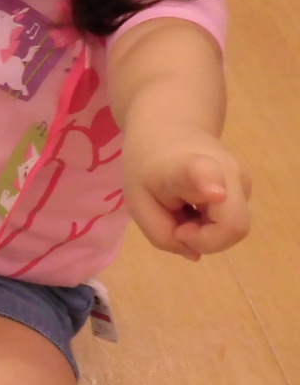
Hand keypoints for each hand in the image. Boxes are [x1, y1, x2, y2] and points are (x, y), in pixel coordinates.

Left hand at [124, 136, 250, 259]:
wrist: (168, 131)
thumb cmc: (147, 166)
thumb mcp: (138, 203)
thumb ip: (161, 234)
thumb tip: (195, 254)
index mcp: (187, 167)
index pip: (203, 173)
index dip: (209, 186)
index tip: (215, 194)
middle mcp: (226, 172)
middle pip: (232, 226)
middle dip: (202, 241)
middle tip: (177, 225)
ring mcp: (242, 180)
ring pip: (233, 229)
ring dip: (204, 233)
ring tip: (183, 210)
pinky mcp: (247, 189)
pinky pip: (230, 223)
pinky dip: (209, 226)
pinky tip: (194, 207)